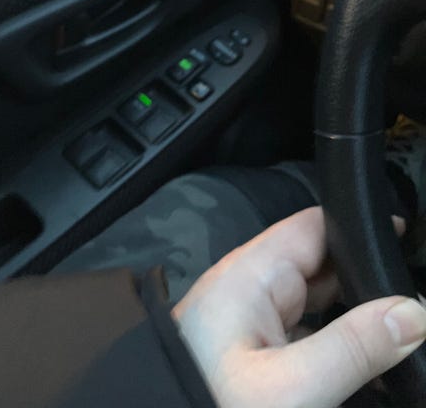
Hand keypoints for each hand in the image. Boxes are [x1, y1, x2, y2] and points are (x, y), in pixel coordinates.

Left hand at [173, 207, 425, 407]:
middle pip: (320, 264)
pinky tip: (359, 364)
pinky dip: (331, 341)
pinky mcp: (251, 345)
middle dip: (364, 280)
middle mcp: (250, 285)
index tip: (402, 239)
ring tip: (393, 338)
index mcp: (252, 274)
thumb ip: (354, 348)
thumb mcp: (290, 386)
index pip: (313, 227)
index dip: (359, 228)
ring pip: (315, 300)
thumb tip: (414, 312)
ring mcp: (249, 316)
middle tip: (410, 310)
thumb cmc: (211, 401)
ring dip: (351, 316)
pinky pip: (302, 330)